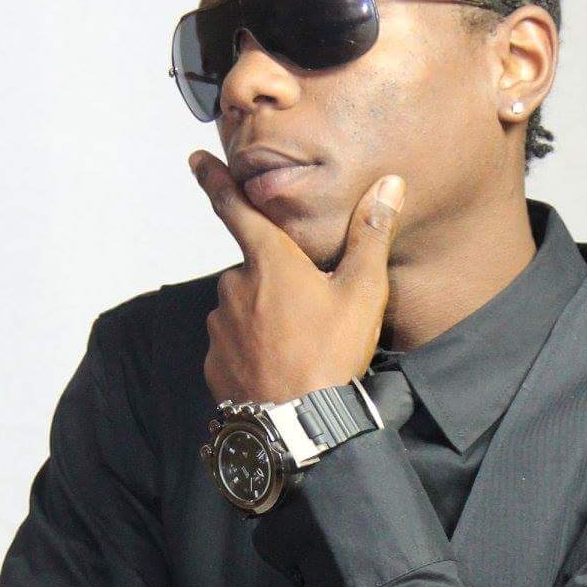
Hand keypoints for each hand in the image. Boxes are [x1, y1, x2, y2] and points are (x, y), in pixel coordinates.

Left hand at [188, 151, 406, 405]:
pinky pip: (232, 345)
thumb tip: (390, 184)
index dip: (215, 180)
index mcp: (268, 261)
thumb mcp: (362, 293)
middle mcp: (233, 286)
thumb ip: (371, 236)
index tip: (196, 160)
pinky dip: (250, 351)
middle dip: (274, 283)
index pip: (235, 207)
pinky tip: (277, 368)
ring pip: (241, 309)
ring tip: (297, 347)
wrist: (297, 425)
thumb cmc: (331, 354)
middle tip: (309, 314)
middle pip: (252, 270)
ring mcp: (219, 326)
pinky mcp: (213, 362)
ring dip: (262, 319)